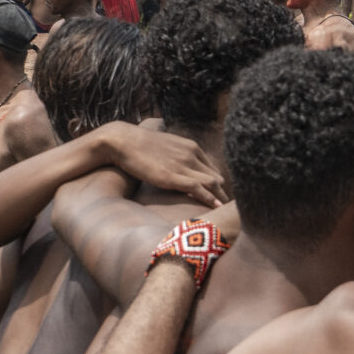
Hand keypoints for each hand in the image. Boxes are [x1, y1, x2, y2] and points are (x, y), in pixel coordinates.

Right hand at [101, 125, 228, 205]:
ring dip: (221, 198)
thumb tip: (176, 168)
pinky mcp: (173, 176)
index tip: (221, 198)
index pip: (212, 169)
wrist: (123, 141)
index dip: (218, 185)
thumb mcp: (165, 147)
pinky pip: (198, 188)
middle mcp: (192, 154)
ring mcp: (183, 165)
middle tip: (230, 209)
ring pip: (212, 183)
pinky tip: (217, 207)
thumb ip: (176, 156)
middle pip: (216, 177)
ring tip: (228, 213)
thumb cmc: (139, 146)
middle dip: (223, 193)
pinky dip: (209, 198)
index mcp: (191, 147)